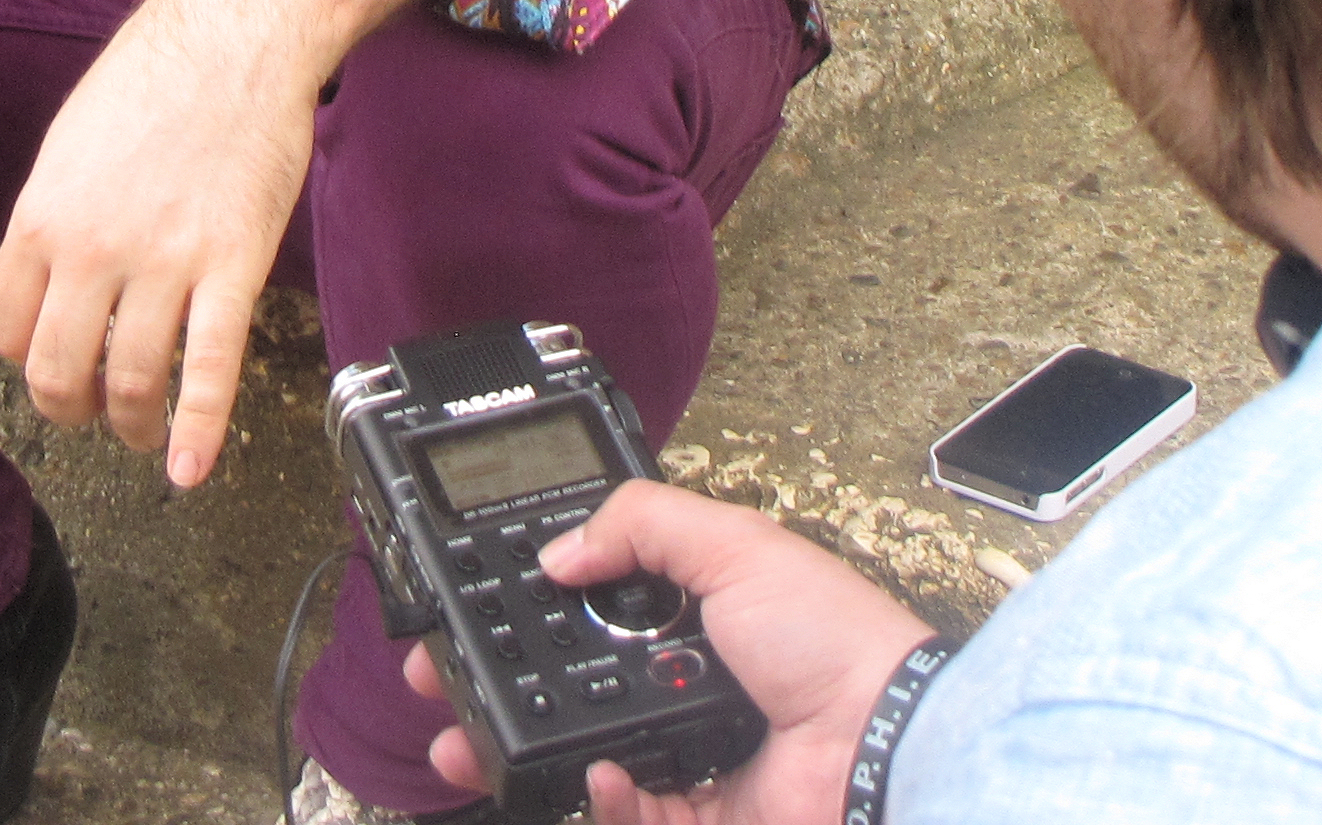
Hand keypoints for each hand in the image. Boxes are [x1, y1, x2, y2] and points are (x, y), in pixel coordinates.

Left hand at [0, 0, 324, 490]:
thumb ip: (53, 213)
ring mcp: (165, 262)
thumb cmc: (157, 75)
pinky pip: (210, 369)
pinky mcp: (233, 266)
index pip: (5, 332)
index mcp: (41, 218)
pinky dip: (199, 432)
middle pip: (59, 374)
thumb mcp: (71, 140)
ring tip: (145, 437)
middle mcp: (92, 250)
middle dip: (73, 410)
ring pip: (131, 384)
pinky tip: (192, 470)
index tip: (52, 363)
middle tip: (95, 414)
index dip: (26, 361)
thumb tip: (47, 276)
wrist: (239, 34)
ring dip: (133, 428)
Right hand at [409, 481, 936, 824]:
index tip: (473, 608)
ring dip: (518, 750)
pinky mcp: (698, 819)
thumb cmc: (832, 638)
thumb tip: (559, 549)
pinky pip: (628, 813)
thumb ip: (644, 527)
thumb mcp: (737, 545)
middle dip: (498, 687)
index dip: (533, 609)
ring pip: (580, 758)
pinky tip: (598, 775)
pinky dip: (605, 797)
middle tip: (439, 680)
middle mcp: (686, 683)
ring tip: (466, 741)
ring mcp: (687, 755)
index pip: (593, 608)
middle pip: (570, 687)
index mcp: (697, 613)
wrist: (883, 741)